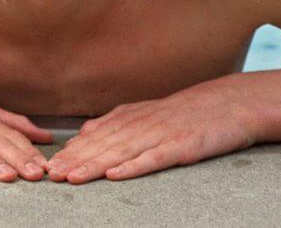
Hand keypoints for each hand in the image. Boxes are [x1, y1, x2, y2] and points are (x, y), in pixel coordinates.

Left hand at [47, 79, 257, 183]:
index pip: (96, 136)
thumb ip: (117, 122)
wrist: (231, 102)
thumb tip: (85, 133)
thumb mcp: (149, 111)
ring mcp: (163, 134)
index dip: (71, 151)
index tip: (49, 165)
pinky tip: (116, 175)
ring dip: (95, 165)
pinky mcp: (183, 146)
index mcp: (133, 116)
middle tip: (51, 174)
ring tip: (73, 177)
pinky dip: (134, 166)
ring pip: (122, 151)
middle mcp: (143, 123)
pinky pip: (155, 158)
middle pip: (103, 144)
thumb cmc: (190, 111)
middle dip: (75, 160)